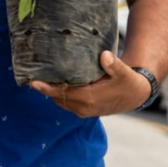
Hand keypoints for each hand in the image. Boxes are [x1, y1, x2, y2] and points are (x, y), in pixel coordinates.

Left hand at [29, 51, 150, 117]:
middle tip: (32, 72)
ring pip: (60, 101)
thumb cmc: (128, 81)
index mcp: (89, 98)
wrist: (135, 95)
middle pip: (57, 97)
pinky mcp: (84, 110)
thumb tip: (104, 56)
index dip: (46, 88)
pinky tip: (54, 82)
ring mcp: (83, 110)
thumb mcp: (124, 72)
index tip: (32, 81)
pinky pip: (65, 102)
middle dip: (45, 88)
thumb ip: (114, 64)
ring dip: (51, 91)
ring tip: (40, 76)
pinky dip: (58, 94)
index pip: (62, 93)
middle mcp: (84, 107)